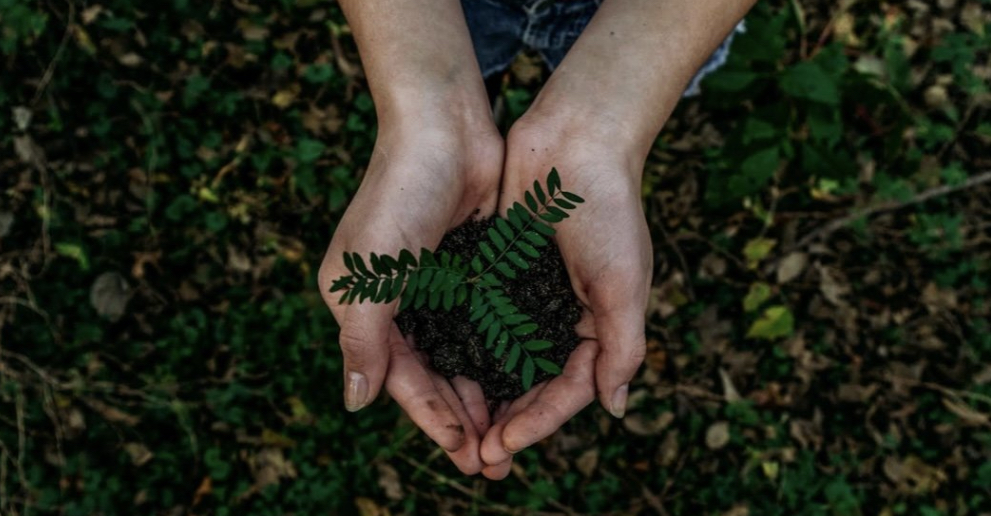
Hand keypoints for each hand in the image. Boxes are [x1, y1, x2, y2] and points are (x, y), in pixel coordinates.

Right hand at [318, 115, 503, 474]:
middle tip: (494, 461)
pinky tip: (524, 381)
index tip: (464, 453)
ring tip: (512, 433)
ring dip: (484, 394)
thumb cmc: (398, 195)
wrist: (444, 127)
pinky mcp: (472, 268)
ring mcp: (438, 286)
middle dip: (462, 418)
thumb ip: (362, 340)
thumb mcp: (369, 274)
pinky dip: (501, 354)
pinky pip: (487, 324)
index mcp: (364, 307)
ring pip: (463, 356)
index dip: (432, 418)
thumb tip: (355, 403)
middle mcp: (399, 302)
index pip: (400, 378)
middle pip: (433, 375)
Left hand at [479, 112, 651, 477]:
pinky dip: (464, 348)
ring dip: (482, 395)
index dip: (538, 422)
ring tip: (456, 428)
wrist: (575, 140)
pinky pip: (479, 320)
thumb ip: (622, 346)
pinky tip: (440, 372)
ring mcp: (528, 295)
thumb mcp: (625, 282)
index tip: (504, 445)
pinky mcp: (498, 271)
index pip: (568, 390)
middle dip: (507, 421)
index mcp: (598, 325)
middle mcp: (561, 317)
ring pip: (501, 359)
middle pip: (532, 384)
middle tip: (476, 456)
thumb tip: (615, 409)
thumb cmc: (608, 209)